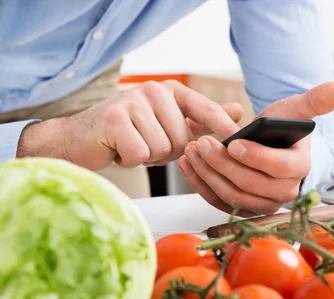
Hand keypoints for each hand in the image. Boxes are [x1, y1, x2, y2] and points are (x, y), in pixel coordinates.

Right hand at [17, 80, 243, 169]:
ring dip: (148, 157)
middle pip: (183, 141)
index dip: (225, 127)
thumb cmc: (129, 135)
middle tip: (144, 143)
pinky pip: (141, 155)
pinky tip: (118, 150)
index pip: (206, 109)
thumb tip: (239, 111)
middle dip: (167, 153)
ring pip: (163, 149)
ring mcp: (133, 101)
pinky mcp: (114, 118)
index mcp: (171, 91)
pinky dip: (130, 160)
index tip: (240, 140)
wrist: (80, 139)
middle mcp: (154, 90)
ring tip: (131, 145)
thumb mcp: (169, 125)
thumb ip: (202, 119)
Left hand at [177, 81, 333, 216]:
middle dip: (222, 164)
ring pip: (231, 196)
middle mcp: (285, 193)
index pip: (279, 168)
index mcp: (300, 168)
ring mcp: (263, 204)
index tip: (233, 142)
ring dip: (207, 173)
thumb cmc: (280, 128)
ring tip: (191, 150)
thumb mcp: (294, 110)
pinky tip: (188, 165)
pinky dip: (200, 185)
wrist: (267, 147)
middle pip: (250, 185)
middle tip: (201, 143)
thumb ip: (315, 100)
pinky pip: (219, 203)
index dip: (255, 157)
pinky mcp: (244, 210)